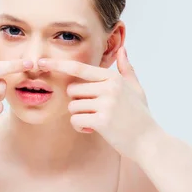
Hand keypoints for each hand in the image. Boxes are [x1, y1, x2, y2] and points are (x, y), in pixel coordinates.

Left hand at [38, 46, 160, 160]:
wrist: (149, 142)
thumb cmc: (141, 116)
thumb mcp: (136, 89)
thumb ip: (127, 69)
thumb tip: (122, 49)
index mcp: (113, 78)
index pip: (80, 69)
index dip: (59, 65)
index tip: (42, 62)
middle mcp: (109, 88)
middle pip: (72, 90)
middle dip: (78, 103)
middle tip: (94, 112)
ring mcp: (106, 104)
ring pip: (73, 107)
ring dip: (80, 117)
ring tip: (98, 122)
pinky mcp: (101, 121)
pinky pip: (76, 120)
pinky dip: (81, 127)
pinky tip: (94, 130)